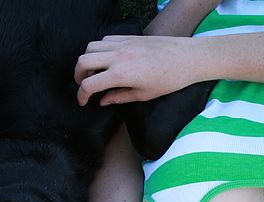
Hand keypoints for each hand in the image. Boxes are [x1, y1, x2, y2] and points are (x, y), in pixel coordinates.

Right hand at [74, 35, 195, 105]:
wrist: (186, 58)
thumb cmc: (168, 79)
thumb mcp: (143, 95)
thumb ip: (119, 97)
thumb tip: (103, 101)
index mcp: (120, 74)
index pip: (89, 84)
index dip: (81, 95)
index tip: (83, 101)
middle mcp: (117, 56)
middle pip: (82, 61)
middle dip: (77, 75)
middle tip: (83, 85)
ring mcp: (122, 44)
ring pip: (90, 47)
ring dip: (87, 60)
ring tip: (94, 72)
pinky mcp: (127, 37)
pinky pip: (104, 40)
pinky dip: (99, 49)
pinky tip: (107, 60)